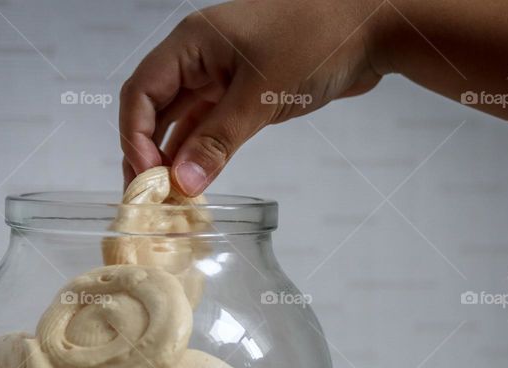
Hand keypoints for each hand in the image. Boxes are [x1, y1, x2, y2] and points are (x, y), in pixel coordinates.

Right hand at [119, 0, 385, 194]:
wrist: (372, 27)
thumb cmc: (317, 40)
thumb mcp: (262, 94)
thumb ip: (219, 140)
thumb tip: (182, 183)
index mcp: (191, 43)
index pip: (141, 93)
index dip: (135, 137)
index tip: (146, 180)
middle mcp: (199, 57)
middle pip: (155, 108)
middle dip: (147, 153)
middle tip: (146, 200)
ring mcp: (222, 74)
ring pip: (182, 120)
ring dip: (174, 157)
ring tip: (167, 200)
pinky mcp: (245, 91)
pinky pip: (210, 125)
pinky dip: (202, 152)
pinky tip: (196, 181)